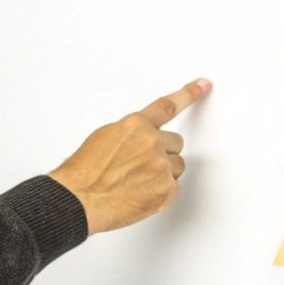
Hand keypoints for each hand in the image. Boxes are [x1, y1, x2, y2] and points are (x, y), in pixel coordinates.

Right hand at [49, 77, 211, 233]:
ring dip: (163, 173)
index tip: (204, 85)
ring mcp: (160, 166)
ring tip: (137, 181)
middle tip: (140, 166)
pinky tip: (140, 194)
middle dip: (163, 152)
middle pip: (176, 143)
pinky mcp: (165, 189)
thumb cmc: (85, 172)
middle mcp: (151, 142)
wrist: (79, 200)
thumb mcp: (104, 137)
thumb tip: (143, 138)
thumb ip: (131, 134)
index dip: (189, 94)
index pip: (168, 106)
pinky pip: (173, 187)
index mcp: (135, 125)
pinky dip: (161, 192)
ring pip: (177, 166)